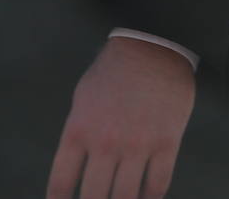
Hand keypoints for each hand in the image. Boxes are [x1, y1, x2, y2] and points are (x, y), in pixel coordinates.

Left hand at [46, 37, 195, 198]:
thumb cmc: (115, 68)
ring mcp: (138, 144)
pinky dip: (152, 197)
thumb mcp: (83, 97)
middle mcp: (106, 142)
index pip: (61, 183)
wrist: (154, 45)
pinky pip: (158, 184)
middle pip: (94, 197)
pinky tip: (148, 197)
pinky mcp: (166, 142)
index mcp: (79, 129)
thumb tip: (77, 164)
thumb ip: (79, 131)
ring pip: (127, 197)